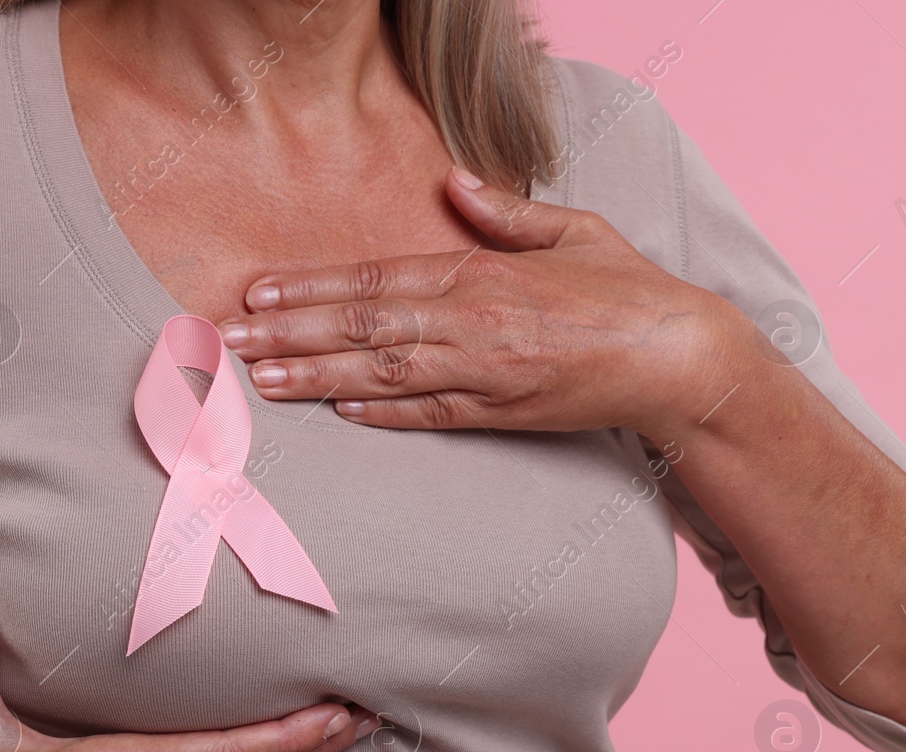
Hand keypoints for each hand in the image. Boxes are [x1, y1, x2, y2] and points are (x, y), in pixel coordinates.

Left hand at [216, 166, 757, 440]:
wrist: (679, 358)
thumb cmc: (630, 290)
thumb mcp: (573, 230)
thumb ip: (507, 212)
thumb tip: (454, 182)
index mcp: (484, 273)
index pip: (376, 279)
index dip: (310, 288)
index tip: (257, 293)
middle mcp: (475, 324)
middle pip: (363, 329)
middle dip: (289, 335)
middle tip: (227, 342)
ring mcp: (487, 374)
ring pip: (383, 376)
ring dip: (316, 379)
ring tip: (259, 382)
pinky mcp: (505, 415)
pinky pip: (431, 415)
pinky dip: (382, 415)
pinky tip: (337, 412)